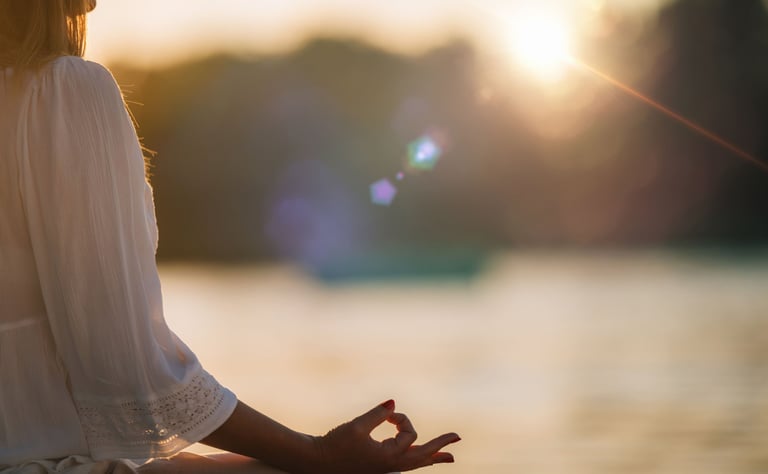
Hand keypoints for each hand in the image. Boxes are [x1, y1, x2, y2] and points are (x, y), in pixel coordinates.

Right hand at [312, 400, 459, 473]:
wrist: (315, 463)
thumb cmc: (335, 445)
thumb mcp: (357, 426)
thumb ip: (378, 414)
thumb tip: (394, 403)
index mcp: (390, 458)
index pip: (409, 434)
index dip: (401, 419)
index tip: (388, 415)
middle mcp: (390, 466)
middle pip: (423, 457)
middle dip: (440, 448)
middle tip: (458, 438)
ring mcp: (384, 468)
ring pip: (414, 463)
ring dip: (431, 457)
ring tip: (447, 457)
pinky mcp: (376, 466)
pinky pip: (403, 464)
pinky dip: (415, 459)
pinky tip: (420, 459)